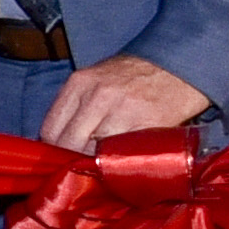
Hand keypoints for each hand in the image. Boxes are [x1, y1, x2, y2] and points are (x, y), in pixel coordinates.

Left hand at [40, 52, 210, 152]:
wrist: (179, 66)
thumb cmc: (133, 77)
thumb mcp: (96, 81)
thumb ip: (76, 107)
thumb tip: (58, 142)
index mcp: (79, 83)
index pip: (50, 129)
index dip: (55, 148)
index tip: (63, 155)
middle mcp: (97, 95)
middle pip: (69, 143)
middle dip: (74, 157)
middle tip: (85, 162)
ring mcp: (123, 110)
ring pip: (94, 151)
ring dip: (98, 160)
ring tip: (107, 158)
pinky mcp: (147, 124)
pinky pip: (123, 153)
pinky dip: (121, 159)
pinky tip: (125, 155)